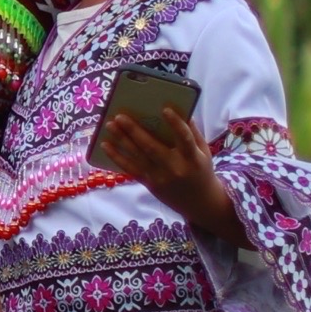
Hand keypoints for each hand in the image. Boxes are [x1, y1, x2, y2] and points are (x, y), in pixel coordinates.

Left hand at [90, 103, 241, 244]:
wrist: (199, 203)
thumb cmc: (201, 170)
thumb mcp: (204, 152)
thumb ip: (192, 133)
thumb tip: (180, 108)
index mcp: (192, 158)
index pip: (184, 139)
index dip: (175, 124)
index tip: (165, 109)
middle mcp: (175, 168)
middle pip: (152, 147)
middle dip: (135, 131)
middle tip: (120, 116)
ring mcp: (160, 177)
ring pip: (138, 157)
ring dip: (122, 140)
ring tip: (110, 125)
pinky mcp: (149, 183)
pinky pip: (130, 169)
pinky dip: (117, 157)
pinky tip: (106, 145)